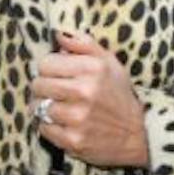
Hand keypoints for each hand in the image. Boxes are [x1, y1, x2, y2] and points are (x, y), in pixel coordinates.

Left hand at [33, 32, 148, 167]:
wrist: (136, 134)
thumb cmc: (118, 95)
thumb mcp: (109, 63)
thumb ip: (83, 45)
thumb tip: (58, 34)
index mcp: (93, 69)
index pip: (46, 63)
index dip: (48, 68)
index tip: (56, 74)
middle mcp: (84, 92)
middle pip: (38, 84)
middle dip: (43, 87)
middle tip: (55, 92)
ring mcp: (77, 118)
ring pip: (37, 106)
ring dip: (43, 106)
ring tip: (58, 107)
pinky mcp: (73, 140)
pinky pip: (43, 128)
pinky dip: (48, 125)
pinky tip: (63, 123)